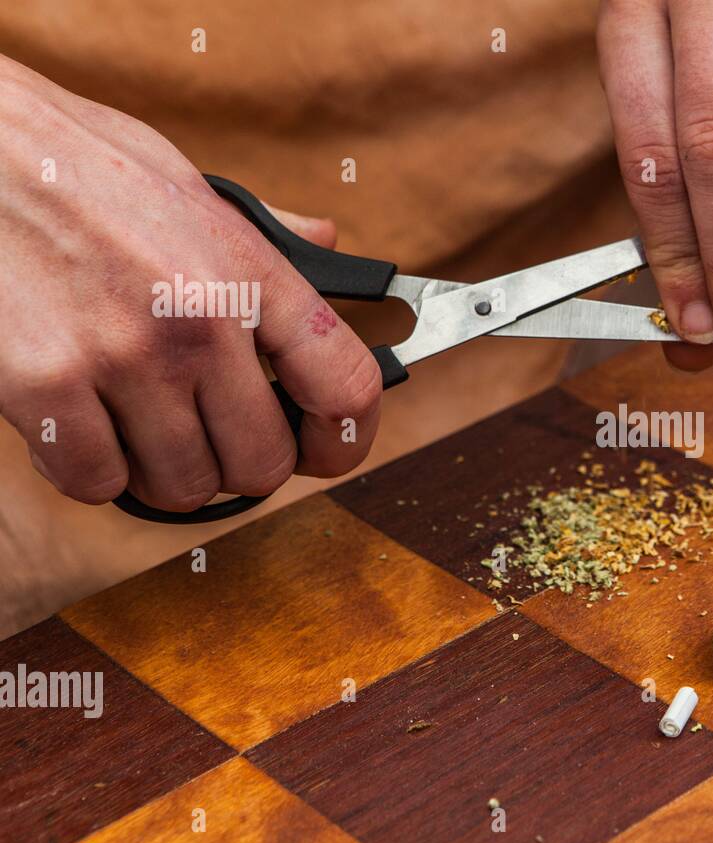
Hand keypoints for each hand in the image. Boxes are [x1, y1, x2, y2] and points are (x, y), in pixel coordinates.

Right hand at [0, 57, 381, 511]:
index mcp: (249, 270)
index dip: (347, 441)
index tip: (326, 450)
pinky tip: (82, 422)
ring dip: (164, 471)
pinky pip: (96, 482)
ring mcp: (121, 358)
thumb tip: (327, 245)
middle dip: (239, 464)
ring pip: (181, 487)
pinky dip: (90, 468)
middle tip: (211, 435)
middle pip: (261, 464)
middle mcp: (198, 320)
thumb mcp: (189, 183)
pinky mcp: (43, 387)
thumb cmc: (74, 163)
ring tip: (141, 424)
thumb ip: (264, 234)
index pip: (346, 386)